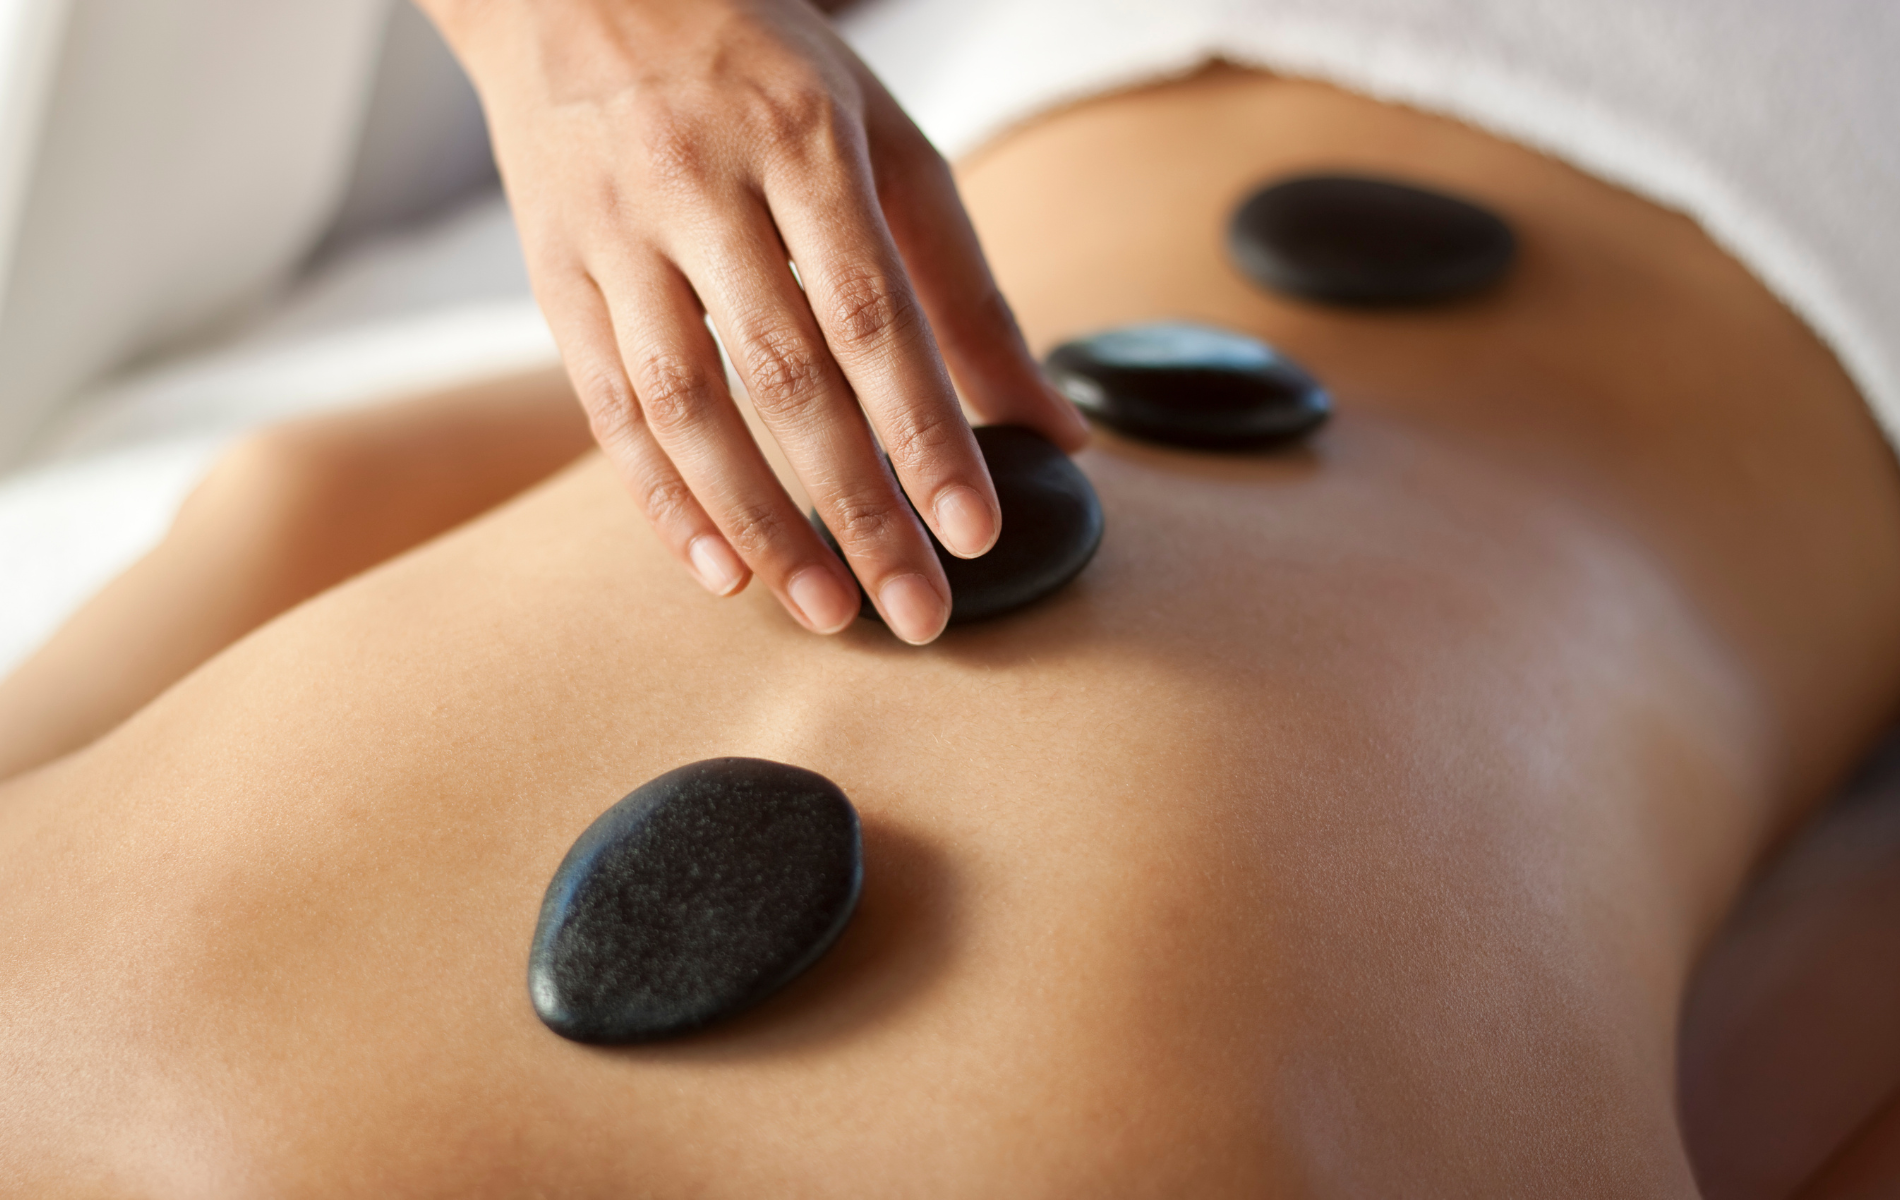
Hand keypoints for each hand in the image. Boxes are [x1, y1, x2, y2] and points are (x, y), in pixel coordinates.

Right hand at [420, 0, 1087, 643]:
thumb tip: (1054, 425)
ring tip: (828, 609)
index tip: (974, 531)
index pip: (873, 312)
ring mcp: (615, 233)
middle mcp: (700, 184)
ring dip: (761, 523)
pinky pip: (606, 407)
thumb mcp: (881, 143)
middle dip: (858, 507)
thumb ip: (963, 287)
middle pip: (786, 376)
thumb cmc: (758, 74)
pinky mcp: (555, 276)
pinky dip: (663, 500)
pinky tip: (722, 571)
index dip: (926, 431)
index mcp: (799, 139)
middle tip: (917, 609)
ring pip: (686, 406)